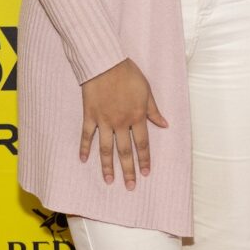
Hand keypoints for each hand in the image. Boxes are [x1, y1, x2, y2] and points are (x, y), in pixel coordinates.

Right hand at [79, 58, 167, 188]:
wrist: (105, 62)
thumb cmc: (128, 74)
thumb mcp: (147, 91)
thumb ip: (154, 110)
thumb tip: (165, 124)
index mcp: (137, 116)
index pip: (142, 144)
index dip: (144, 159)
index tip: (145, 173)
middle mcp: (121, 122)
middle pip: (125, 151)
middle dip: (128, 170)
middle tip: (130, 186)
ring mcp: (104, 120)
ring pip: (106, 148)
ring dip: (107, 166)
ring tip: (109, 180)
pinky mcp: (90, 115)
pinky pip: (87, 135)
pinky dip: (84, 147)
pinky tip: (83, 160)